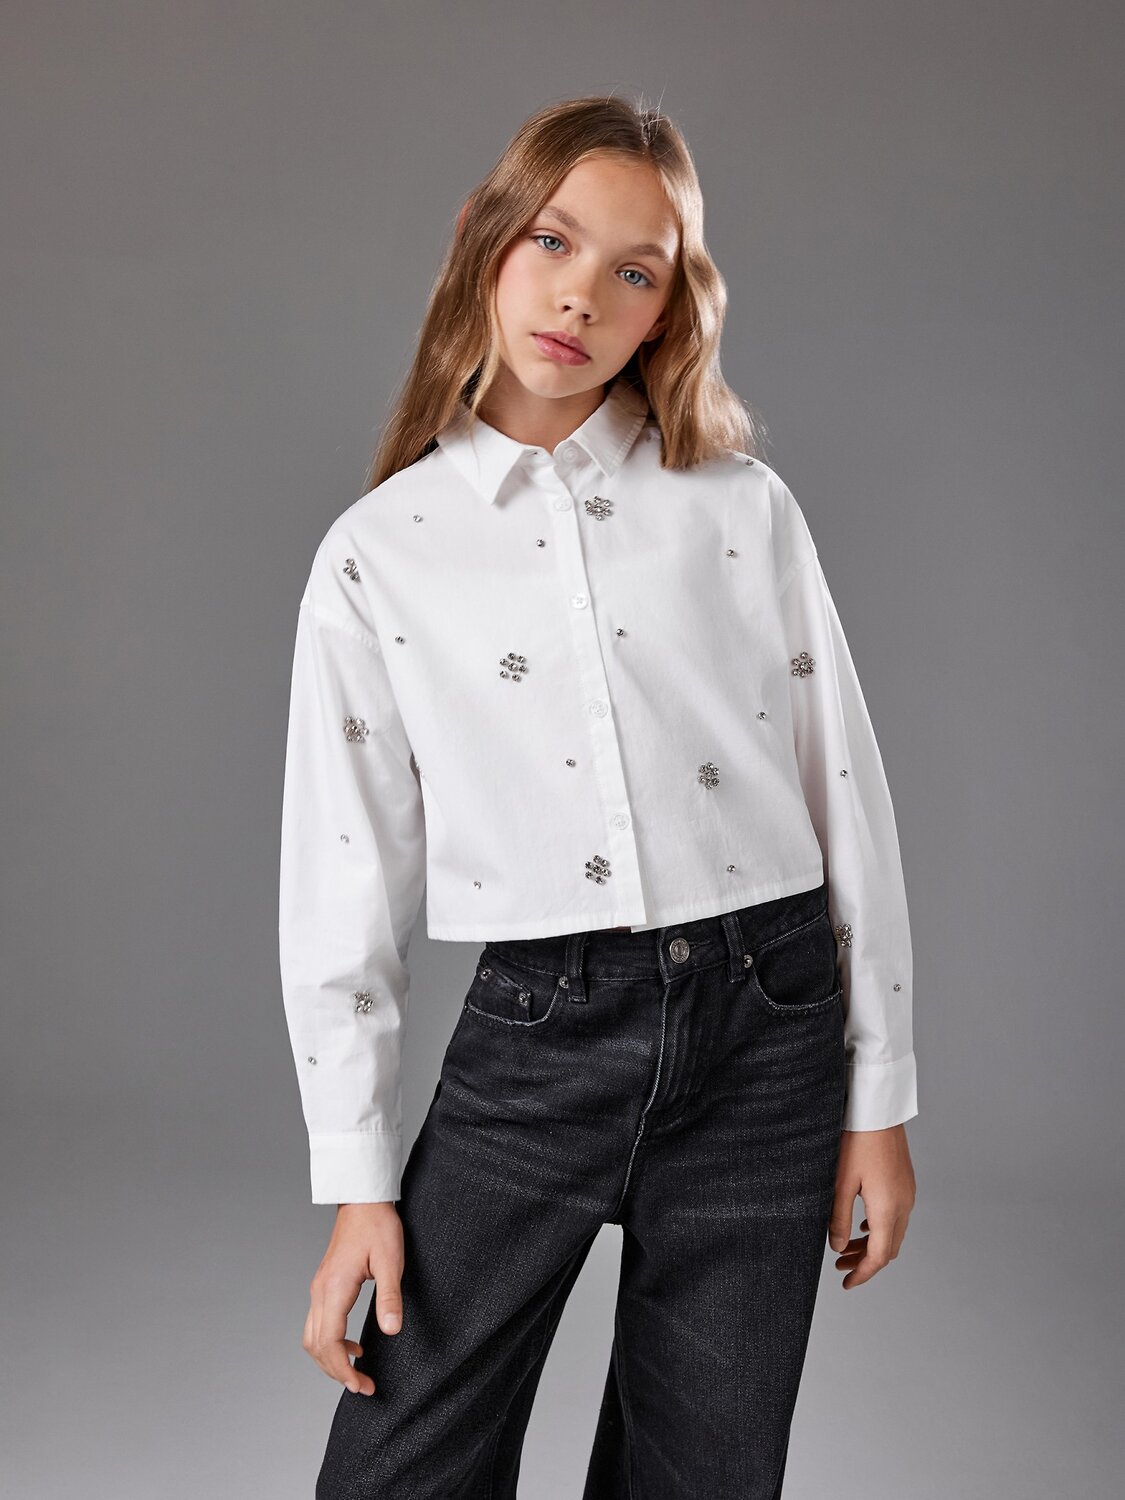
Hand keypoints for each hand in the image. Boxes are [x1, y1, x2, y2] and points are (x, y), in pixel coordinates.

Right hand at [302, 1201, 404, 1394]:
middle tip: (363, 1387)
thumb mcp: (390, 1262)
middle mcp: (321, 1291)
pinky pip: (319, 1323)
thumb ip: (390, 1297)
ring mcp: (320, 1287)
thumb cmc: (378, 1226)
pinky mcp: (325, 1284)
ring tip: (357, 1372)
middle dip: (335, 1371)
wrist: (363, 1200)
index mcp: (335, 1288)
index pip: (329, 1342)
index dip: (342, 1370)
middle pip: (315, 1345)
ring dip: (330, 1359)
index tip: (361, 1386)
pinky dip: (330, 1342)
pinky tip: (354, 1345)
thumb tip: (391, 1331)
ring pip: (313, 1336)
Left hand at [828, 1123, 915, 1287]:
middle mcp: (903, 1205)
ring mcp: (907, 1194)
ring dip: (872, 1245)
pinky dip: (879, 1228)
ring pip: (893, 1233)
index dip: (863, 1274)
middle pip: (888, 1248)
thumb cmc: (856, 1141)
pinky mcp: (905, 1183)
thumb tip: (838, 1248)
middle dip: (865, 1262)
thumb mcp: (840, 1183)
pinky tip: (862, 1224)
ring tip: (846, 1247)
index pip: (879, 1257)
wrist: (877, 1111)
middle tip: (840, 1266)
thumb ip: (839, 1219)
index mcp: (888, 1210)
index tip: (846, 1284)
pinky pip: (897, 1217)